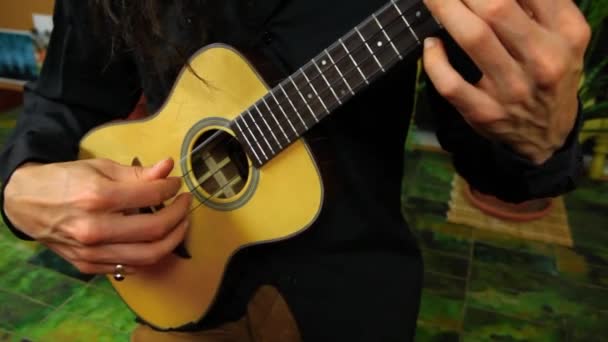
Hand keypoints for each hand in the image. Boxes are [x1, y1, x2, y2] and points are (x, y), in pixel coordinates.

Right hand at [3, 158, 191, 274]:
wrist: (25, 202)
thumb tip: (168, 168)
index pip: (152, 195)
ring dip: (173, 239)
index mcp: (97, 197)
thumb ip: (137, 172)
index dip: (171, 188)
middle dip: (179, 215)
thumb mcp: (100, 167)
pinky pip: (130, 267)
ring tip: (179, 224)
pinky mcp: (88, 265)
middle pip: (155, 229)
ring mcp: (91, 251)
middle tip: (184, 204)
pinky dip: (149, 254)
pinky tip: (155, 240)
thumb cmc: (63, 180)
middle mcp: (95, 228)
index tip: (176, 184)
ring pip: (148, 255)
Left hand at [423, 0, 590, 163]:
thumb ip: (541, 4)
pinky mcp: (484, 113)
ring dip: (445, 9)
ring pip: (473, 39)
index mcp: (565, 34)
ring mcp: (512, 90)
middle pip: (496, 9)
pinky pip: (451, 84)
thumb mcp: (563, 36)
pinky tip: (431, 44)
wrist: (548, 134)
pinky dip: (434, 61)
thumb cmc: (550, 72)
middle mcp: (542, 60)